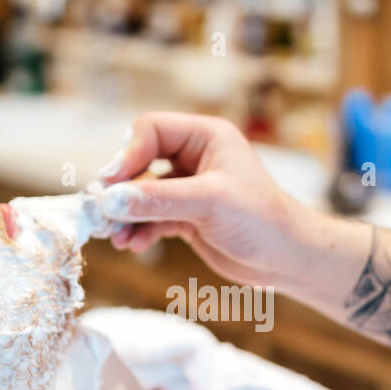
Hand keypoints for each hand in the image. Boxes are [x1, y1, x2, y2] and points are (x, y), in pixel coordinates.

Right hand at [95, 112, 327, 290]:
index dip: (126, 155)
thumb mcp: (209, 203)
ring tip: (115, 236)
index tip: (109, 184)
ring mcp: (189, 188)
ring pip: (142, 194)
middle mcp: (195, 157)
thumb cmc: (262, 220)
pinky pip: (151, 218)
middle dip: (121, 189)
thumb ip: (158, 199)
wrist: (287, 259)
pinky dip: (139, 230)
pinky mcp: (186, 217)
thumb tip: (110, 199)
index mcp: (205, 136)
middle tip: (102, 211)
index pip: (150, 130)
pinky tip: (132, 245)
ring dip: (126, 215)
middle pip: (139, 161)